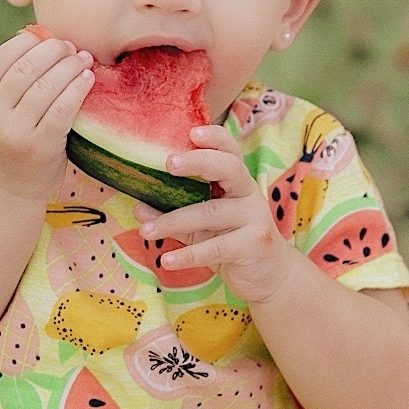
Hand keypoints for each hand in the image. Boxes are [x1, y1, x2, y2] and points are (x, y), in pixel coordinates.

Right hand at [0, 30, 94, 201]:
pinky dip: (77, 89)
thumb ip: (12, 82)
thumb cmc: (11, 141)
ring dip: (69, 67)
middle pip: (25, 68)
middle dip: (53, 51)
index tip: (48, 38)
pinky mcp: (40, 146)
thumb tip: (45, 38)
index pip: (1, 58)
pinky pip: (62, 109)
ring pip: (46, 86)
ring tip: (83, 60)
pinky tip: (88, 79)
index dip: (28, 42)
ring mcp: (16, 132)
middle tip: (71, 47)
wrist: (9, 188)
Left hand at [136, 124, 297, 304]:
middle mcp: (248, 193)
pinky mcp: (253, 245)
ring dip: (174, 221)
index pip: (229, 150)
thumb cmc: (232, 243)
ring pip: (211, 212)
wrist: (270, 276)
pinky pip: (216, 248)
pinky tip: (167, 260)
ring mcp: (254, 218)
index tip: (192, 132)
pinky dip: (189, 255)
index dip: (214, 138)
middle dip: (199, 162)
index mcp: (236, 181)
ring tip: (146, 230)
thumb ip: (174, 215)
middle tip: (169, 163)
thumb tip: (138, 208)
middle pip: (228, 168)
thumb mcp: (201, 228)